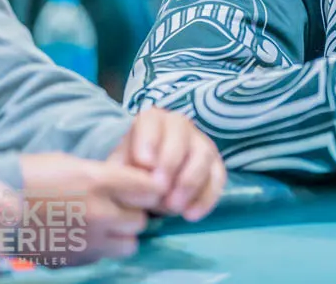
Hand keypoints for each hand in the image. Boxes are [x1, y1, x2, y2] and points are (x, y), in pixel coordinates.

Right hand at [20, 153, 163, 263]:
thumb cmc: (28, 177)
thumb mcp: (70, 163)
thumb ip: (105, 174)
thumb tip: (130, 181)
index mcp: (98, 181)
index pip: (151, 188)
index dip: (149, 187)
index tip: (142, 186)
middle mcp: (99, 213)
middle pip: (142, 219)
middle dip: (133, 212)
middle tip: (118, 206)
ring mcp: (88, 241)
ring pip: (129, 243)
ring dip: (121, 235)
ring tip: (104, 225)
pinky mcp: (75, 260)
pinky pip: (104, 257)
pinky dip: (101, 248)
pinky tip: (84, 236)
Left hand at [108, 108, 225, 222]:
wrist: (146, 187)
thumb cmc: (130, 173)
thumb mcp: (118, 170)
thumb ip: (123, 173)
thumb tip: (138, 183)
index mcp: (151, 121)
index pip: (152, 121)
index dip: (149, 140)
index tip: (144, 164)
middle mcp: (179, 126)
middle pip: (181, 135)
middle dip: (171, 163)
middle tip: (160, 189)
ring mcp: (201, 144)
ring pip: (204, 155)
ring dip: (190, 182)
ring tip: (174, 207)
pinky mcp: (215, 165)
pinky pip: (217, 177)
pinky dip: (206, 197)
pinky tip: (191, 215)